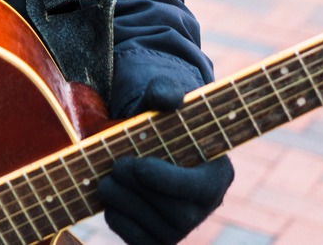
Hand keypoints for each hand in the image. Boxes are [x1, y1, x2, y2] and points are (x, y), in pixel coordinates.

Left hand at [95, 78, 233, 244]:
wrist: (142, 144)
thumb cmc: (157, 120)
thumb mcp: (160, 98)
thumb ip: (165, 92)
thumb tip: (169, 98)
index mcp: (217, 174)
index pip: (201, 190)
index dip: (169, 181)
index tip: (139, 165)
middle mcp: (203, 208)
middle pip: (177, 215)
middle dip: (140, 191)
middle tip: (115, 165)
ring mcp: (181, 228)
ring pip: (155, 230)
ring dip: (124, 203)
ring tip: (106, 178)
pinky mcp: (157, 240)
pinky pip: (138, 240)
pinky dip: (119, 219)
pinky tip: (111, 196)